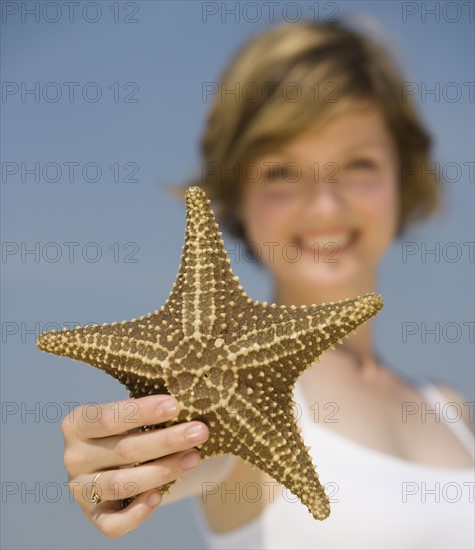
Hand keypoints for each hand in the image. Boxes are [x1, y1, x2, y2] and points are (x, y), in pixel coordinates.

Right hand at [61, 395, 208, 537]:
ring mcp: (81, 489)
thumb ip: (148, 410)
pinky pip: (113, 524)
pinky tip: (159, 496)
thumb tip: (187, 401)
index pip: (109, 418)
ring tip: (194, 458)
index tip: (175, 405)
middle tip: (200, 431)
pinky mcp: (94, 516)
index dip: (143, 411)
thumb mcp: (132, 415)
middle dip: (167, 440)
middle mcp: (73, 457)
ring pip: (123, 484)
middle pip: (124, 450)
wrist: (122, 462)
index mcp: (77, 424)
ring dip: (163, 471)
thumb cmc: (131, 428)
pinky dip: (137, 513)